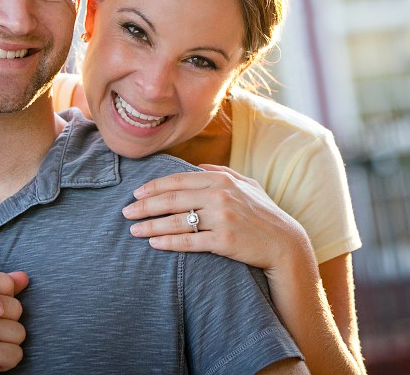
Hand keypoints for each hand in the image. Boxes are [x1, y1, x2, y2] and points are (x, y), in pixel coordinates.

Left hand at [122, 165, 308, 271]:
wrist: (284, 243)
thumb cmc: (263, 213)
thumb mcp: (247, 184)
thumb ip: (221, 172)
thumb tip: (195, 167)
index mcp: (222, 180)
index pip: (179, 180)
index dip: (154, 186)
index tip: (136, 193)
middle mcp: (220, 196)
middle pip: (172, 199)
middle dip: (144, 206)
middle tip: (125, 212)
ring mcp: (222, 219)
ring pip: (176, 221)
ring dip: (150, 225)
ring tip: (133, 230)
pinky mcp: (224, 242)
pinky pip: (189, 241)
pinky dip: (168, 242)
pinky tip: (153, 243)